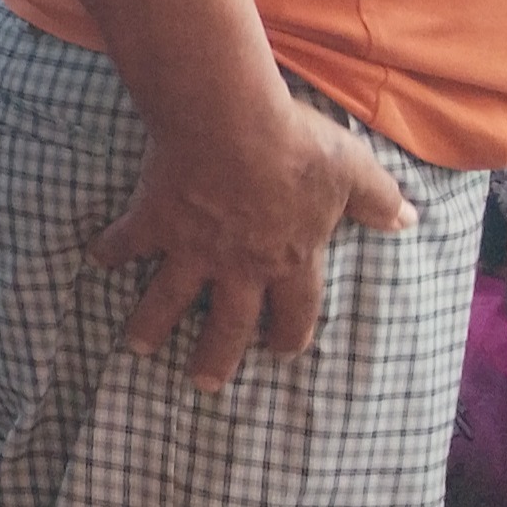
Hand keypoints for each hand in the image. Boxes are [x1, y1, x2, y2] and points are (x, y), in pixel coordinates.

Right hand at [91, 91, 414, 386]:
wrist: (230, 123)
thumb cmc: (295, 147)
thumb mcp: (352, 171)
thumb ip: (379, 200)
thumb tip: (408, 220)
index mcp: (290, 260)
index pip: (295, 313)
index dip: (289, 336)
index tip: (278, 351)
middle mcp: (239, 266)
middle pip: (228, 324)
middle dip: (216, 356)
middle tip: (204, 383)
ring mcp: (192, 248)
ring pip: (169, 299)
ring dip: (152, 324)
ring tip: (137, 345)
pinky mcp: (155, 221)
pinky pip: (129, 242)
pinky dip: (111, 251)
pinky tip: (97, 258)